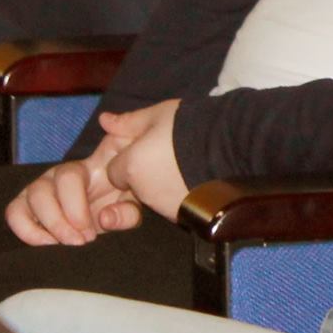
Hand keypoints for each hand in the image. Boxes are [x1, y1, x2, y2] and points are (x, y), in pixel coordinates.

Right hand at [3, 124, 134, 245]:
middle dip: (60, 221)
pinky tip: (50, 245)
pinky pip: (14, 213)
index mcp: (89, 165)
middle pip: (42, 189)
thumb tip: (103, 219)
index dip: (74, 206)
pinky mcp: (30, 204)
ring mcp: (44, 186)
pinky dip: (27, 232)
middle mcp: (61, 173)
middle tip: (82, 241)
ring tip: (68, 245)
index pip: (69, 176)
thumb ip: (127, 211)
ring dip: (47, 227)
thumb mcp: (136, 206)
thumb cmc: (127, 202)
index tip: (91, 231)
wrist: (120, 207)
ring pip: (28, 199)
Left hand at [102, 100, 188, 222]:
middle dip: (145, 174)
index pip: (114, 172)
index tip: (146, 149)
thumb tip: (103, 120)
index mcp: (131, 167)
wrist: (229, 147)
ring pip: (154, 198)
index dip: (128, 159)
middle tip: (168, 156)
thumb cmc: (188, 127)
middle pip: (135, 186)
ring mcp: (164, 207)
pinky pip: (175, 206)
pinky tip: (198, 181)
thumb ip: (128, 122)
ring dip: (163, 186)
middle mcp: (143, 192)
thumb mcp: (157, 115)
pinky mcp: (185, 217)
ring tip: (186, 167)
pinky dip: (181, 196)